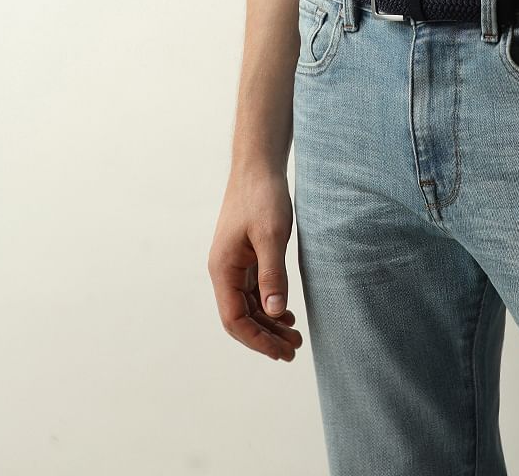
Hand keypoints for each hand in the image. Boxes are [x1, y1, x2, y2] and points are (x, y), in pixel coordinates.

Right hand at [208, 166, 303, 362]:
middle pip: (240, 317)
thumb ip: (272, 275)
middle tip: (294, 351)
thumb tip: (274, 313)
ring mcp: (233, 264)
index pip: (234, 319)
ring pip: (248, 306)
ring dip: (268, 324)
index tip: (282, 352)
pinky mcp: (245, 256)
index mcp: (223, 269)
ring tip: (295, 337)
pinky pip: (253, 291)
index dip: (257, 340)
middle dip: (265, 337)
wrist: (258, 166)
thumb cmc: (262, 196)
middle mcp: (224, 270)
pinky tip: (285, 313)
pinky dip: (268, 306)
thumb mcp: (271, 235)